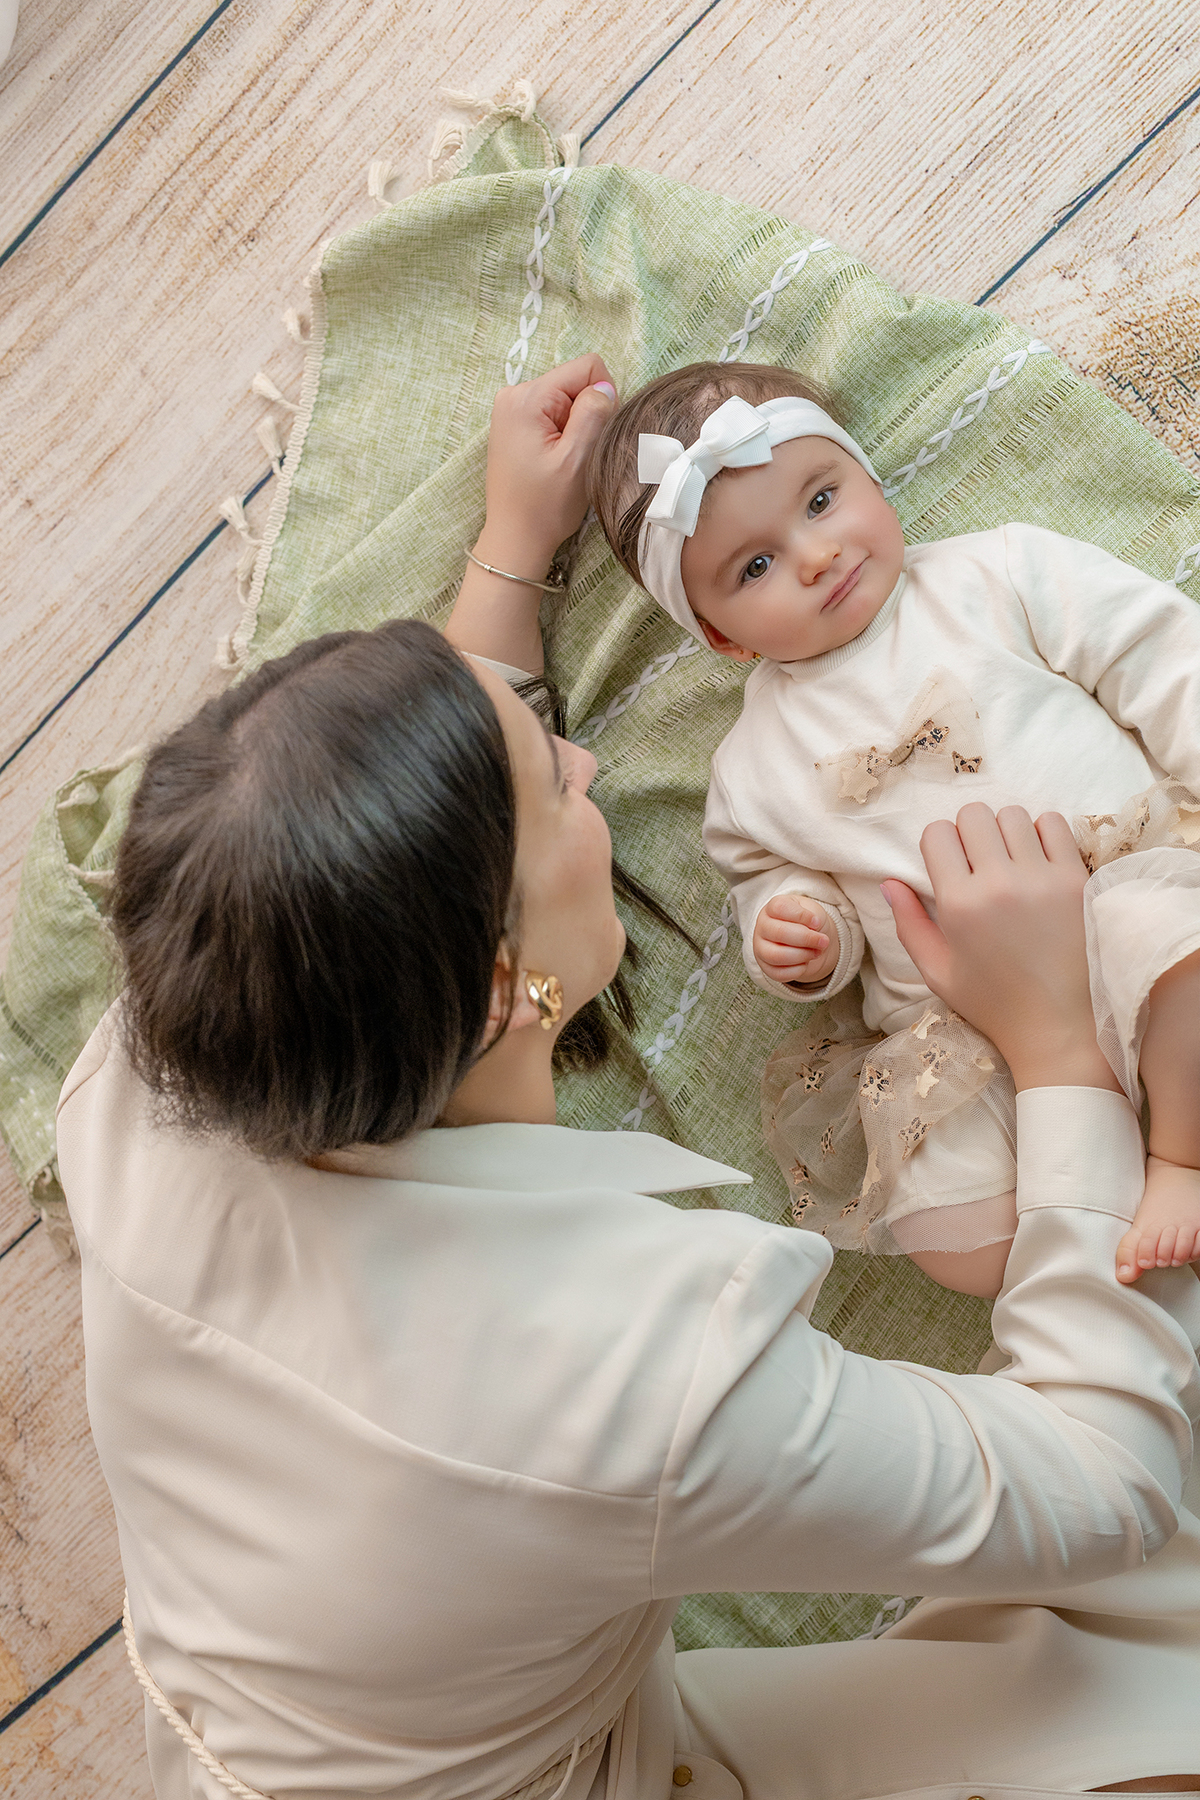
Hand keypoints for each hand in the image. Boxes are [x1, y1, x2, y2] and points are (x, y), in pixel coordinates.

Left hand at [478, 354, 616, 568]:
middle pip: (575, 382)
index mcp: (527, 397)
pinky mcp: (514, 423)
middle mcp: (514, 393)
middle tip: (575, 454)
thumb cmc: (545, 506)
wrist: (515, 538)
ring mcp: (511, 408)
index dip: (603, 397)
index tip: (592, 434)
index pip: (587, 367)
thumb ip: (594, 414)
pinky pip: (552, 413)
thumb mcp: (577, 459)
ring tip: (563, 461)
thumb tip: (605, 387)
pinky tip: (554, 461)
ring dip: (575, 426)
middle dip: (586, 413)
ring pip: (566, 399)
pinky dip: (561, 434)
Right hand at [753, 895, 837, 986]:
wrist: (805, 938)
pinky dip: (798, 970)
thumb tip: (814, 932)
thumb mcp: (811, 911)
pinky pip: (779, 974)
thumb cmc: (806, 921)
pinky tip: (806, 963)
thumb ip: (813, 917)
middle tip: (824, 941)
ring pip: (777, 955)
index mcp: (771, 908)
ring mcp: (760, 948)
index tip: (817, 922)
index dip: (801, 916)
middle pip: (779, 932)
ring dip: (803, 955)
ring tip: (817, 952)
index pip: (780, 908)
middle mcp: (762, 927)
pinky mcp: (766, 967)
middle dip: (807, 938)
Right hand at [882, 804, 1119, 1091]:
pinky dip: (1042, 832)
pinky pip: (1054, 824)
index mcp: (960, 905)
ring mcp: (1042, 878)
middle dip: (969, 831)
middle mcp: (999, 883)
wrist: (1060, 1025)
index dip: (938, 845)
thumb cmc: (994, 1003)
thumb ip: (909, 925)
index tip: (949, 865)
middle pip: (974, 815)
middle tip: (978, 860)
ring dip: (1005, 830)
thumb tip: (890, 882)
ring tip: (1011, 859)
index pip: (938, 833)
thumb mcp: (937, 972)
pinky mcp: (1077, 879)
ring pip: (1013, 815)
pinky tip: (1038, 860)